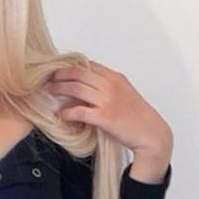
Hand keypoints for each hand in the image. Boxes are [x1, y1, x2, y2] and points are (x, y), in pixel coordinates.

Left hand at [47, 60, 172, 163]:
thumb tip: (87, 89)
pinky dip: (66, 112)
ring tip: (49, 92)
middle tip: (47, 78)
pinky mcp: (104, 117)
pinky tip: (60, 115)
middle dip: (60, 74)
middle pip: (78, 72)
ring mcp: (107, 100)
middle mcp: (111, 85)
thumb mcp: (124, 94)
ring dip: (59, 88)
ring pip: (76, 87)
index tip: (58, 70)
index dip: (70, 66)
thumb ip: (107, 88)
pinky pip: (79, 111)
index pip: (88, 64)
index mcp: (115, 78)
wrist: (151, 134)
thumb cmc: (137, 118)